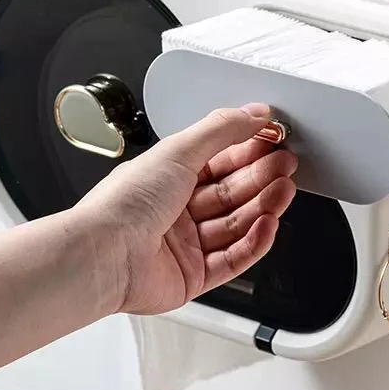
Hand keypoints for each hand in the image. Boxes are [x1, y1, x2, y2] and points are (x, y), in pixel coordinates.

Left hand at [75, 104, 296, 314]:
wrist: (102, 257)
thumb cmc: (125, 204)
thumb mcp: (178, 150)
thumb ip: (221, 129)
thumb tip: (253, 113)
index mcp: (168, 177)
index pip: (219, 159)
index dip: (248, 148)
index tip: (273, 137)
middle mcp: (176, 210)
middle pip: (231, 191)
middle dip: (261, 176)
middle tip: (286, 163)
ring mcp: (185, 245)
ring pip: (236, 223)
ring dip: (263, 205)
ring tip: (284, 190)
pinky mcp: (193, 277)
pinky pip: (233, 258)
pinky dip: (254, 242)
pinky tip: (268, 224)